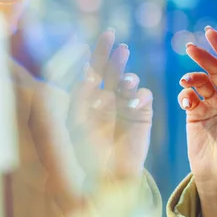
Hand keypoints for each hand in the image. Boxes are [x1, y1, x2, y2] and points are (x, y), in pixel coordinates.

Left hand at [67, 30, 153, 185]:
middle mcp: (109, 97)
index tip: (102, 38)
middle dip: (114, 56)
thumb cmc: (85, 154)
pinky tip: (135, 101)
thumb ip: (75, 100)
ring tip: (124, 83)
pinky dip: (140, 94)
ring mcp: (126, 104)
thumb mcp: (73, 124)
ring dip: (127, 76)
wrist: (107, 178)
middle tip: (117, 44)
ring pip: (128, 81)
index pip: (94, 70)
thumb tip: (80, 76)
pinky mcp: (142, 114)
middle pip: (112, 70)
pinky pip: (144, 97)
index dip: (99, 53)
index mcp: (90, 97)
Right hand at [178, 27, 216, 216]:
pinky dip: (185, 94)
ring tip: (186, 82)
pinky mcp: (195, 113)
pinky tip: (186, 101)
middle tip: (190, 47)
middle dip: (203, 56)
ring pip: (199, 80)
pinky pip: (188, 95)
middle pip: (215, 68)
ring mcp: (211, 104)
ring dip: (192, 76)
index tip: (210, 33)